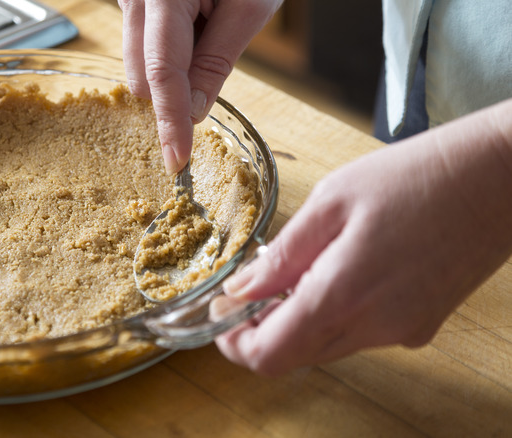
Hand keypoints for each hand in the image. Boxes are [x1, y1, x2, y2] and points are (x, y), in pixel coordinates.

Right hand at [118, 0, 282, 172]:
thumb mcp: (251, 4)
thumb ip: (217, 60)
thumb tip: (193, 113)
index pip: (162, 72)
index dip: (170, 120)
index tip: (176, 160)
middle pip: (142, 74)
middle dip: (174, 91)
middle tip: (216, 56)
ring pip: (138, 63)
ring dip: (173, 69)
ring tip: (209, 25)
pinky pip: (141, 44)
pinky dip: (169, 52)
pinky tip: (196, 21)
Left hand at [214, 99, 511, 375]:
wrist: (496, 178)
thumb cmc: (416, 176)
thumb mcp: (331, 201)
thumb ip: (282, 255)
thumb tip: (242, 289)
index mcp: (343, 294)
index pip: (270, 355)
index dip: (235, 343)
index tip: (223, 317)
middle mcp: (375, 326)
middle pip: (294, 356)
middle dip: (262, 331)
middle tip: (252, 290)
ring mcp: (401, 331)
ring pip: (326, 347)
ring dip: (298, 321)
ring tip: (298, 270)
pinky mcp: (420, 326)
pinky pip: (360, 335)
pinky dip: (335, 315)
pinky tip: (338, 272)